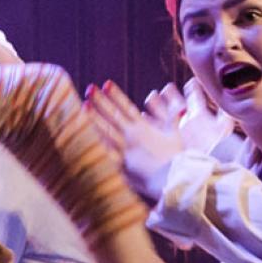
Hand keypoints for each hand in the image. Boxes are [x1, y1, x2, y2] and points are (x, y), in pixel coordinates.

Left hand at [86, 83, 185, 200]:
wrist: (175, 179)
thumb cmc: (176, 158)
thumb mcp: (175, 135)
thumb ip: (172, 119)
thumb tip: (180, 106)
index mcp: (143, 128)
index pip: (127, 107)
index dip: (116, 95)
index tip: (106, 84)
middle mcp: (131, 136)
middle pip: (113, 116)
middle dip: (100, 101)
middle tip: (89, 89)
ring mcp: (124, 149)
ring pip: (105, 131)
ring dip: (93, 118)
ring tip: (82, 106)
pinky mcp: (120, 164)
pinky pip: (103, 152)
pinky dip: (93, 144)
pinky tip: (81, 137)